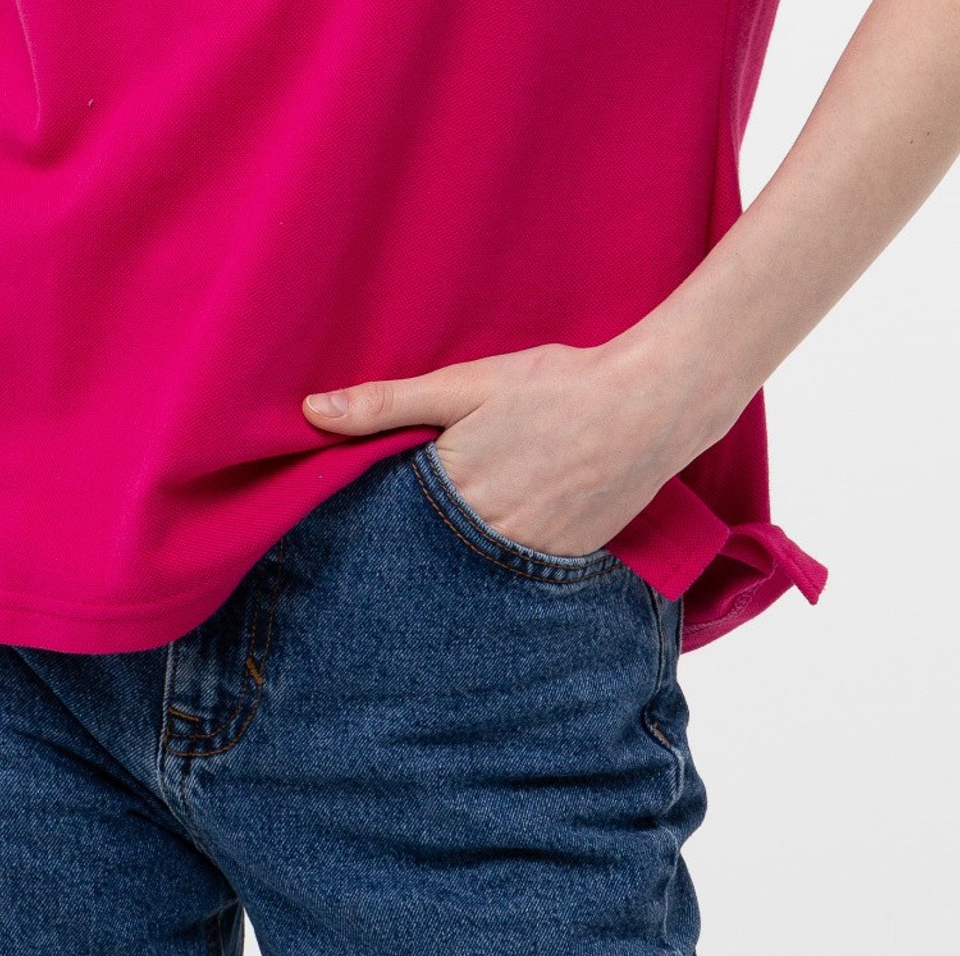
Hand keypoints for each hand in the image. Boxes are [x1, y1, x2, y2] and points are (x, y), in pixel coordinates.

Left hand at [302, 339, 705, 557]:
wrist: (648, 406)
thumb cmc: (553, 386)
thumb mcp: (464, 384)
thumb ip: (387, 403)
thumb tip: (311, 411)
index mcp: (454, 491)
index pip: (389, 520)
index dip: (371, 515)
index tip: (348, 521)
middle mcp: (488, 537)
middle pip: (429, 550)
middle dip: (410, 544)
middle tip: (396, 537)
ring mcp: (531, 557)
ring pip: (471, 567)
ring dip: (454, 557)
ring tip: (450, 536)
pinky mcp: (566, 563)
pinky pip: (518, 574)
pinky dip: (500, 560)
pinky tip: (497, 538)